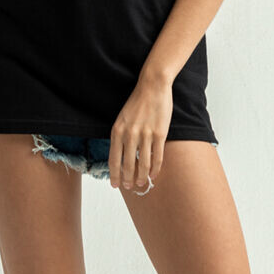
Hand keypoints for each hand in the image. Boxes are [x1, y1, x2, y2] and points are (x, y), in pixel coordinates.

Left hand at [109, 73, 172, 191]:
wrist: (152, 86)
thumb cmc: (137, 103)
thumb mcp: (122, 118)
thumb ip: (120, 136)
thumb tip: (120, 156)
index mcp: (117, 130)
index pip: (113, 159)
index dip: (114, 174)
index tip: (115, 184)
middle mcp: (129, 134)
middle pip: (128, 164)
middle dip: (128, 179)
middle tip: (130, 187)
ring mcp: (145, 134)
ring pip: (143, 163)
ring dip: (141, 176)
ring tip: (141, 183)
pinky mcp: (160, 133)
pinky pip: (157, 156)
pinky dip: (155, 168)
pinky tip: (153, 175)